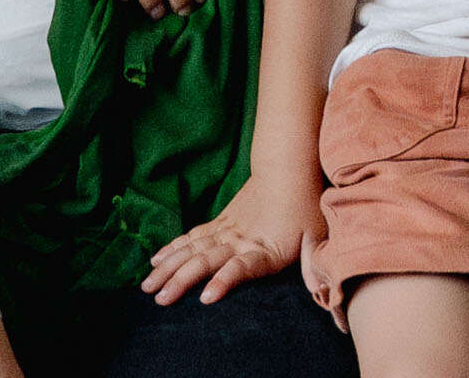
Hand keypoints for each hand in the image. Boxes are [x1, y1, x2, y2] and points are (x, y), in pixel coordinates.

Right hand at [139, 171, 316, 304]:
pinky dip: (172, 249)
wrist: (290, 168)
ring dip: (169, 268)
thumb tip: (321, 290)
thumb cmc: (306, 206)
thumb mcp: (318, 234)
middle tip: (160, 299)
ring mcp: (226, 230)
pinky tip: (156, 261)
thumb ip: (316, 263)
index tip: (206, 297)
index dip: (224, 281)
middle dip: (181, 280)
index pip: (241, 267)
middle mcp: (240, 239)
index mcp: (265, 248)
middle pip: (206, 260)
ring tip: (148, 286)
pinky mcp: (220, 223)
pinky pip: (191, 237)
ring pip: (192, 249)